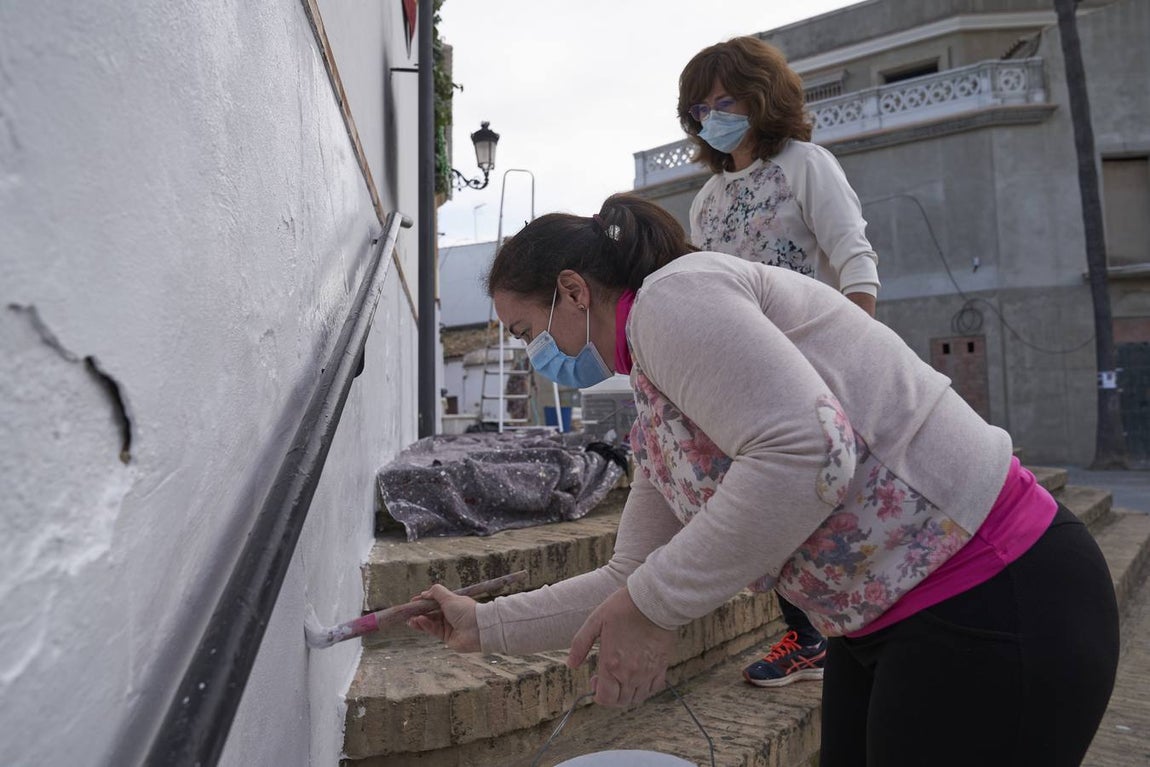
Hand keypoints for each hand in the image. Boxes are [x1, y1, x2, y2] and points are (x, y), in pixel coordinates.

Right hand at [406, 584, 479, 651]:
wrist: (478, 629)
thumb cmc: (465, 610)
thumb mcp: (449, 597)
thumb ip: (436, 592)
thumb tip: (425, 593)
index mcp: (452, 603)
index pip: (434, 602)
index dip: (424, 601)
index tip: (413, 601)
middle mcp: (449, 615)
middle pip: (430, 613)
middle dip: (419, 612)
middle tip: (408, 613)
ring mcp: (447, 626)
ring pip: (430, 623)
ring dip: (419, 620)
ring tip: (410, 619)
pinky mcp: (446, 637)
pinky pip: (433, 630)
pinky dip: (425, 625)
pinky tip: (419, 621)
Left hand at [567, 587, 676, 707]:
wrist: (654, 601)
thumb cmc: (624, 608)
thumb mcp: (595, 621)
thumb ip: (580, 645)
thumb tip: (571, 664)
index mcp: (611, 664)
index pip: (605, 698)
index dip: (597, 694)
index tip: (596, 680)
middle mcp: (630, 673)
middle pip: (621, 701)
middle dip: (611, 695)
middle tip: (607, 678)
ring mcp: (648, 672)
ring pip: (638, 698)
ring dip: (627, 693)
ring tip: (622, 678)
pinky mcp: (661, 666)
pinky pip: (654, 688)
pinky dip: (646, 688)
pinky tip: (640, 676)